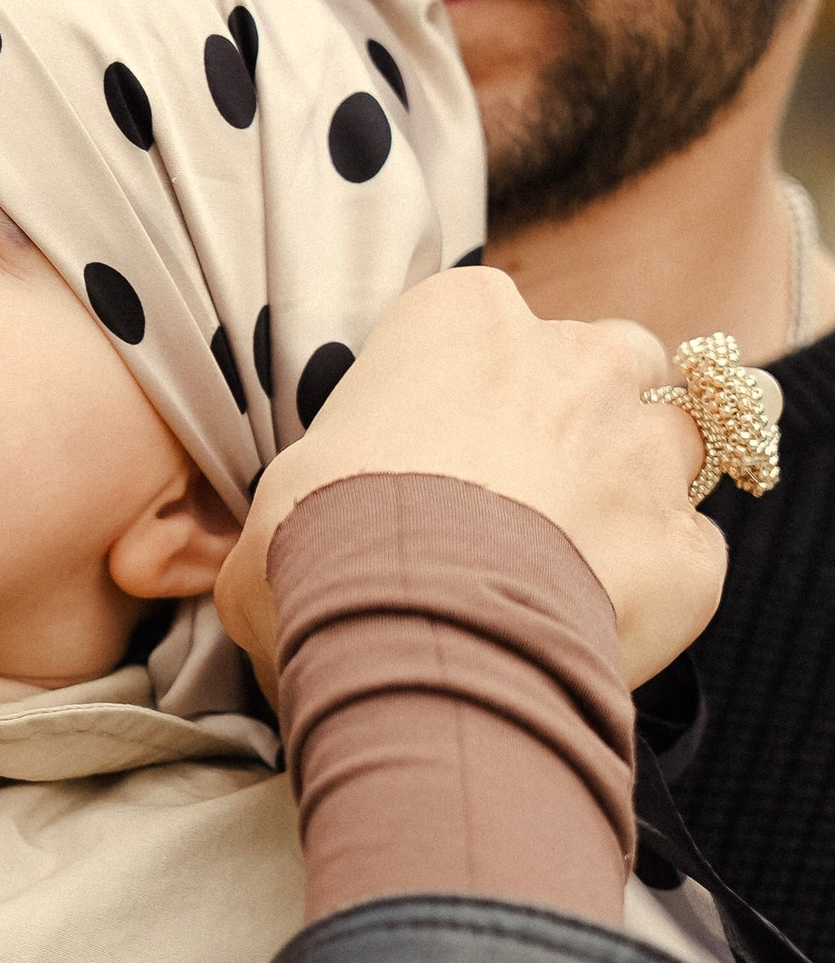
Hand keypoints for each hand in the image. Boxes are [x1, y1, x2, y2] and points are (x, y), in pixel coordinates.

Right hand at [215, 267, 732, 693]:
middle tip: (523, 494)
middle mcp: (576, 361)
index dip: (466, 390)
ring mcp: (646, 453)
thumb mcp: (274, 503)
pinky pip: (688, 555)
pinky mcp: (687, 550)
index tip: (437, 446)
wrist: (411, 641)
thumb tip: (276, 543)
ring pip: (683, 440)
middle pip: (610, 360)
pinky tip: (593, 626)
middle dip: (584, 413)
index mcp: (465, 320)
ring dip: (641, 486)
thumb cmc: (321, 553)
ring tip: (578, 556)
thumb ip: (315, 490)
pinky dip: (654, 587)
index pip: (485, 322)